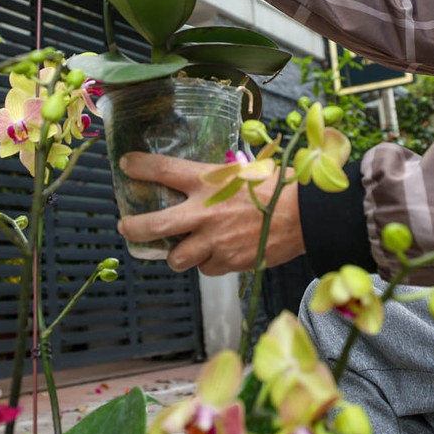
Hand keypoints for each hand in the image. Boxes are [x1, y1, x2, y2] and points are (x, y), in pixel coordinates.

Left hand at [115, 151, 305, 275]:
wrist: (306, 215)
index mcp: (208, 181)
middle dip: (133, 228)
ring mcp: (214, 241)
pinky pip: (206, 268)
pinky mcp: (227, 262)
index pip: (163, 170)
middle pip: (152, 226)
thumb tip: (204, 182)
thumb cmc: (280, 187)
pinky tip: (220, 252)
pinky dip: (209, 262)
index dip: (139, 167)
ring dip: (178, 254)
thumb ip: (218, 180)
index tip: (126, 165)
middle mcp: (204, 212)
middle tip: (127, 226)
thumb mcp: (244, 171)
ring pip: (176, 258)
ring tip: (185, 248)